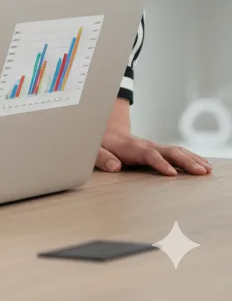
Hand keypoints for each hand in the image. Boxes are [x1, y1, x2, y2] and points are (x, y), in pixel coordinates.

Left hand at [96, 126, 211, 176]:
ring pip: (176, 150)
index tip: (172, 173)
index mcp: (131, 147)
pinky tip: (203, 165)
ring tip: (208, 170)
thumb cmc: (99, 143)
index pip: (148, 155)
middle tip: (202, 172)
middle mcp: (146, 145)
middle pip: (168, 151)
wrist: (103, 128)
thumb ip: (102, 158)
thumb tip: (114, 167)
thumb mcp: (94, 150)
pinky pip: (177, 152)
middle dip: (186, 161)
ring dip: (192, 159)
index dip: (160, 163)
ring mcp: (153, 146)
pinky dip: (191, 157)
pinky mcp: (158, 149)